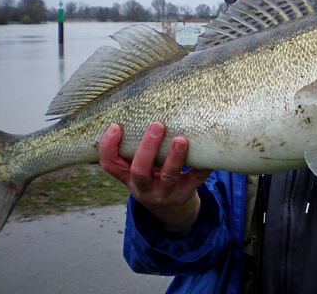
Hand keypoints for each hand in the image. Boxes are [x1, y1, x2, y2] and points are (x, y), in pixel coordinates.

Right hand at [99, 122, 212, 236]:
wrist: (171, 209)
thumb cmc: (151, 177)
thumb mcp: (137, 168)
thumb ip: (134, 149)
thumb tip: (143, 109)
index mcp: (128, 178)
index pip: (110, 166)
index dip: (108, 147)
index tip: (115, 126)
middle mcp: (144, 188)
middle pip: (140, 171)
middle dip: (147, 148)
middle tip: (157, 125)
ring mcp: (166, 193)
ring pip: (168, 177)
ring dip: (174, 157)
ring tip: (181, 140)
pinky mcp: (187, 192)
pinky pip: (196, 179)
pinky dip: (203, 166)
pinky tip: (208, 153)